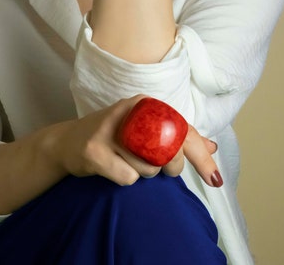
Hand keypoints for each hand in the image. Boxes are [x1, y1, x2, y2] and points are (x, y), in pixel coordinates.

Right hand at [51, 95, 220, 186]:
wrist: (68, 141)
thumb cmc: (113, 136)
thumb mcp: (146, 131)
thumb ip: (178, 137)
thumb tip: (212, 146)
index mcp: (146, 104)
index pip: (184, 131)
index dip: (202, 158)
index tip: (215, 180)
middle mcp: (129, 110)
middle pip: (169, 152)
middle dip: (169, 168)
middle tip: (156, 166)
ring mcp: (108, 129)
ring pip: (148, 168)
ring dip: (141, 173)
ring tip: (125, 160)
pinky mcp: (93, 150)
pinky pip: (127, 177)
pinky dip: (124, 178)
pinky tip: (112, 167)